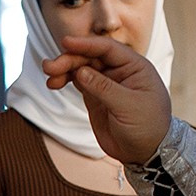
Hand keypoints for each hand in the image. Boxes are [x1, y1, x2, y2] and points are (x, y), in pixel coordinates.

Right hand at [39, 35, 171, 163]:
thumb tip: (80, 71)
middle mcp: (119, 71)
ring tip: (48, 74)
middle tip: (50, 67)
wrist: (145, 153)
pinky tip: (53, 83)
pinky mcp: (95, 96)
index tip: (66, 42)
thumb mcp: (128, 106)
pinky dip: (64, 80)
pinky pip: (76, 82)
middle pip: (90, 57)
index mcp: (134, 66)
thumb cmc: (147, 127)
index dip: (86, 44)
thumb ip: (104, 88)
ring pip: (81, 68)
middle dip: (69, 59)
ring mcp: (105, 83)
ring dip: (63, 69)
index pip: (107, 48)